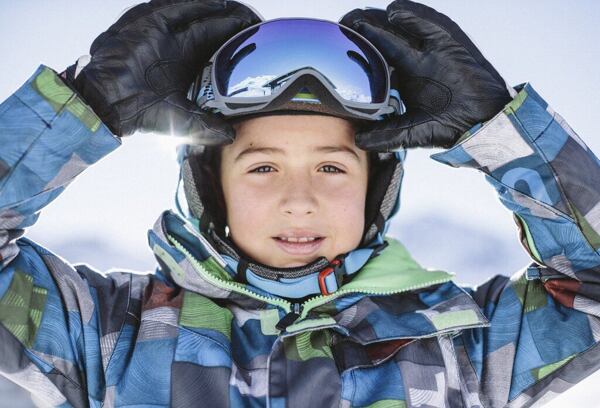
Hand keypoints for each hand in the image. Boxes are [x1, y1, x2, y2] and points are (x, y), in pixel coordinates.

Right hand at [67, 0, 261, 140]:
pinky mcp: (149, 25)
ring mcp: (161, 34)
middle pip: (207, 28)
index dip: (230, 42)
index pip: (212, 48)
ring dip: (216, 12)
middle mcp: (173, 47)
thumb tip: (231, 136)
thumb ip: (207, 127)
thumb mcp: (183, 121)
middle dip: (228, 24)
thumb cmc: (141, 113)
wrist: (110, 104)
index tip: (251, 39)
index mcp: (182, 66)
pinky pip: (176, 9)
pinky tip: (217, 6)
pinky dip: (196, 7)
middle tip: (251, 22)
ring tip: (238, 11)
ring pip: (193, 15)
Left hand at [339, 0, 513, 150]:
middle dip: (365, 30)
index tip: (338, 45)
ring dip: (382, 22)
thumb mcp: (410, 132)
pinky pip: (431, 26)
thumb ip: (385, 135)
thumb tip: (358, 140)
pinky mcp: (451, 45)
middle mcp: (416, 62)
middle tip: (343, 23)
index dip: (359, 51)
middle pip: (386, 39)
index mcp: (405, 78)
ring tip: (360, 17)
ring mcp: (432, 52)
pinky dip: (414, 18)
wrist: (482, 124)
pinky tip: (394, 13)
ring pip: (404, 30)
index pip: (377, 59)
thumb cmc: (449, 126)